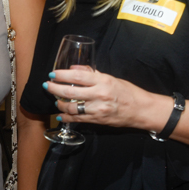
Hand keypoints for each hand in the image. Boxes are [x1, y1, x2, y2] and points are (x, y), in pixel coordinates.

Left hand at [43, 67, 166, 130]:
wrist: (141, 110)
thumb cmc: (128, 92)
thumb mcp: (111, 78)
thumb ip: (92, 74)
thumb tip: (74, 69)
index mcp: (103, 81)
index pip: (77, 77)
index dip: (62, 75)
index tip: (52, 74)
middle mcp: (99, 95)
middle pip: (70, 92)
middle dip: (55, 89)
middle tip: (47, 86)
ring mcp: (98, 109)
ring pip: (72, 107)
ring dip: (60, 104)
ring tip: (55, 100)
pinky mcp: (97, 120)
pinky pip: (78, 119)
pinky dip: (67, 117)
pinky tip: (61, 114)